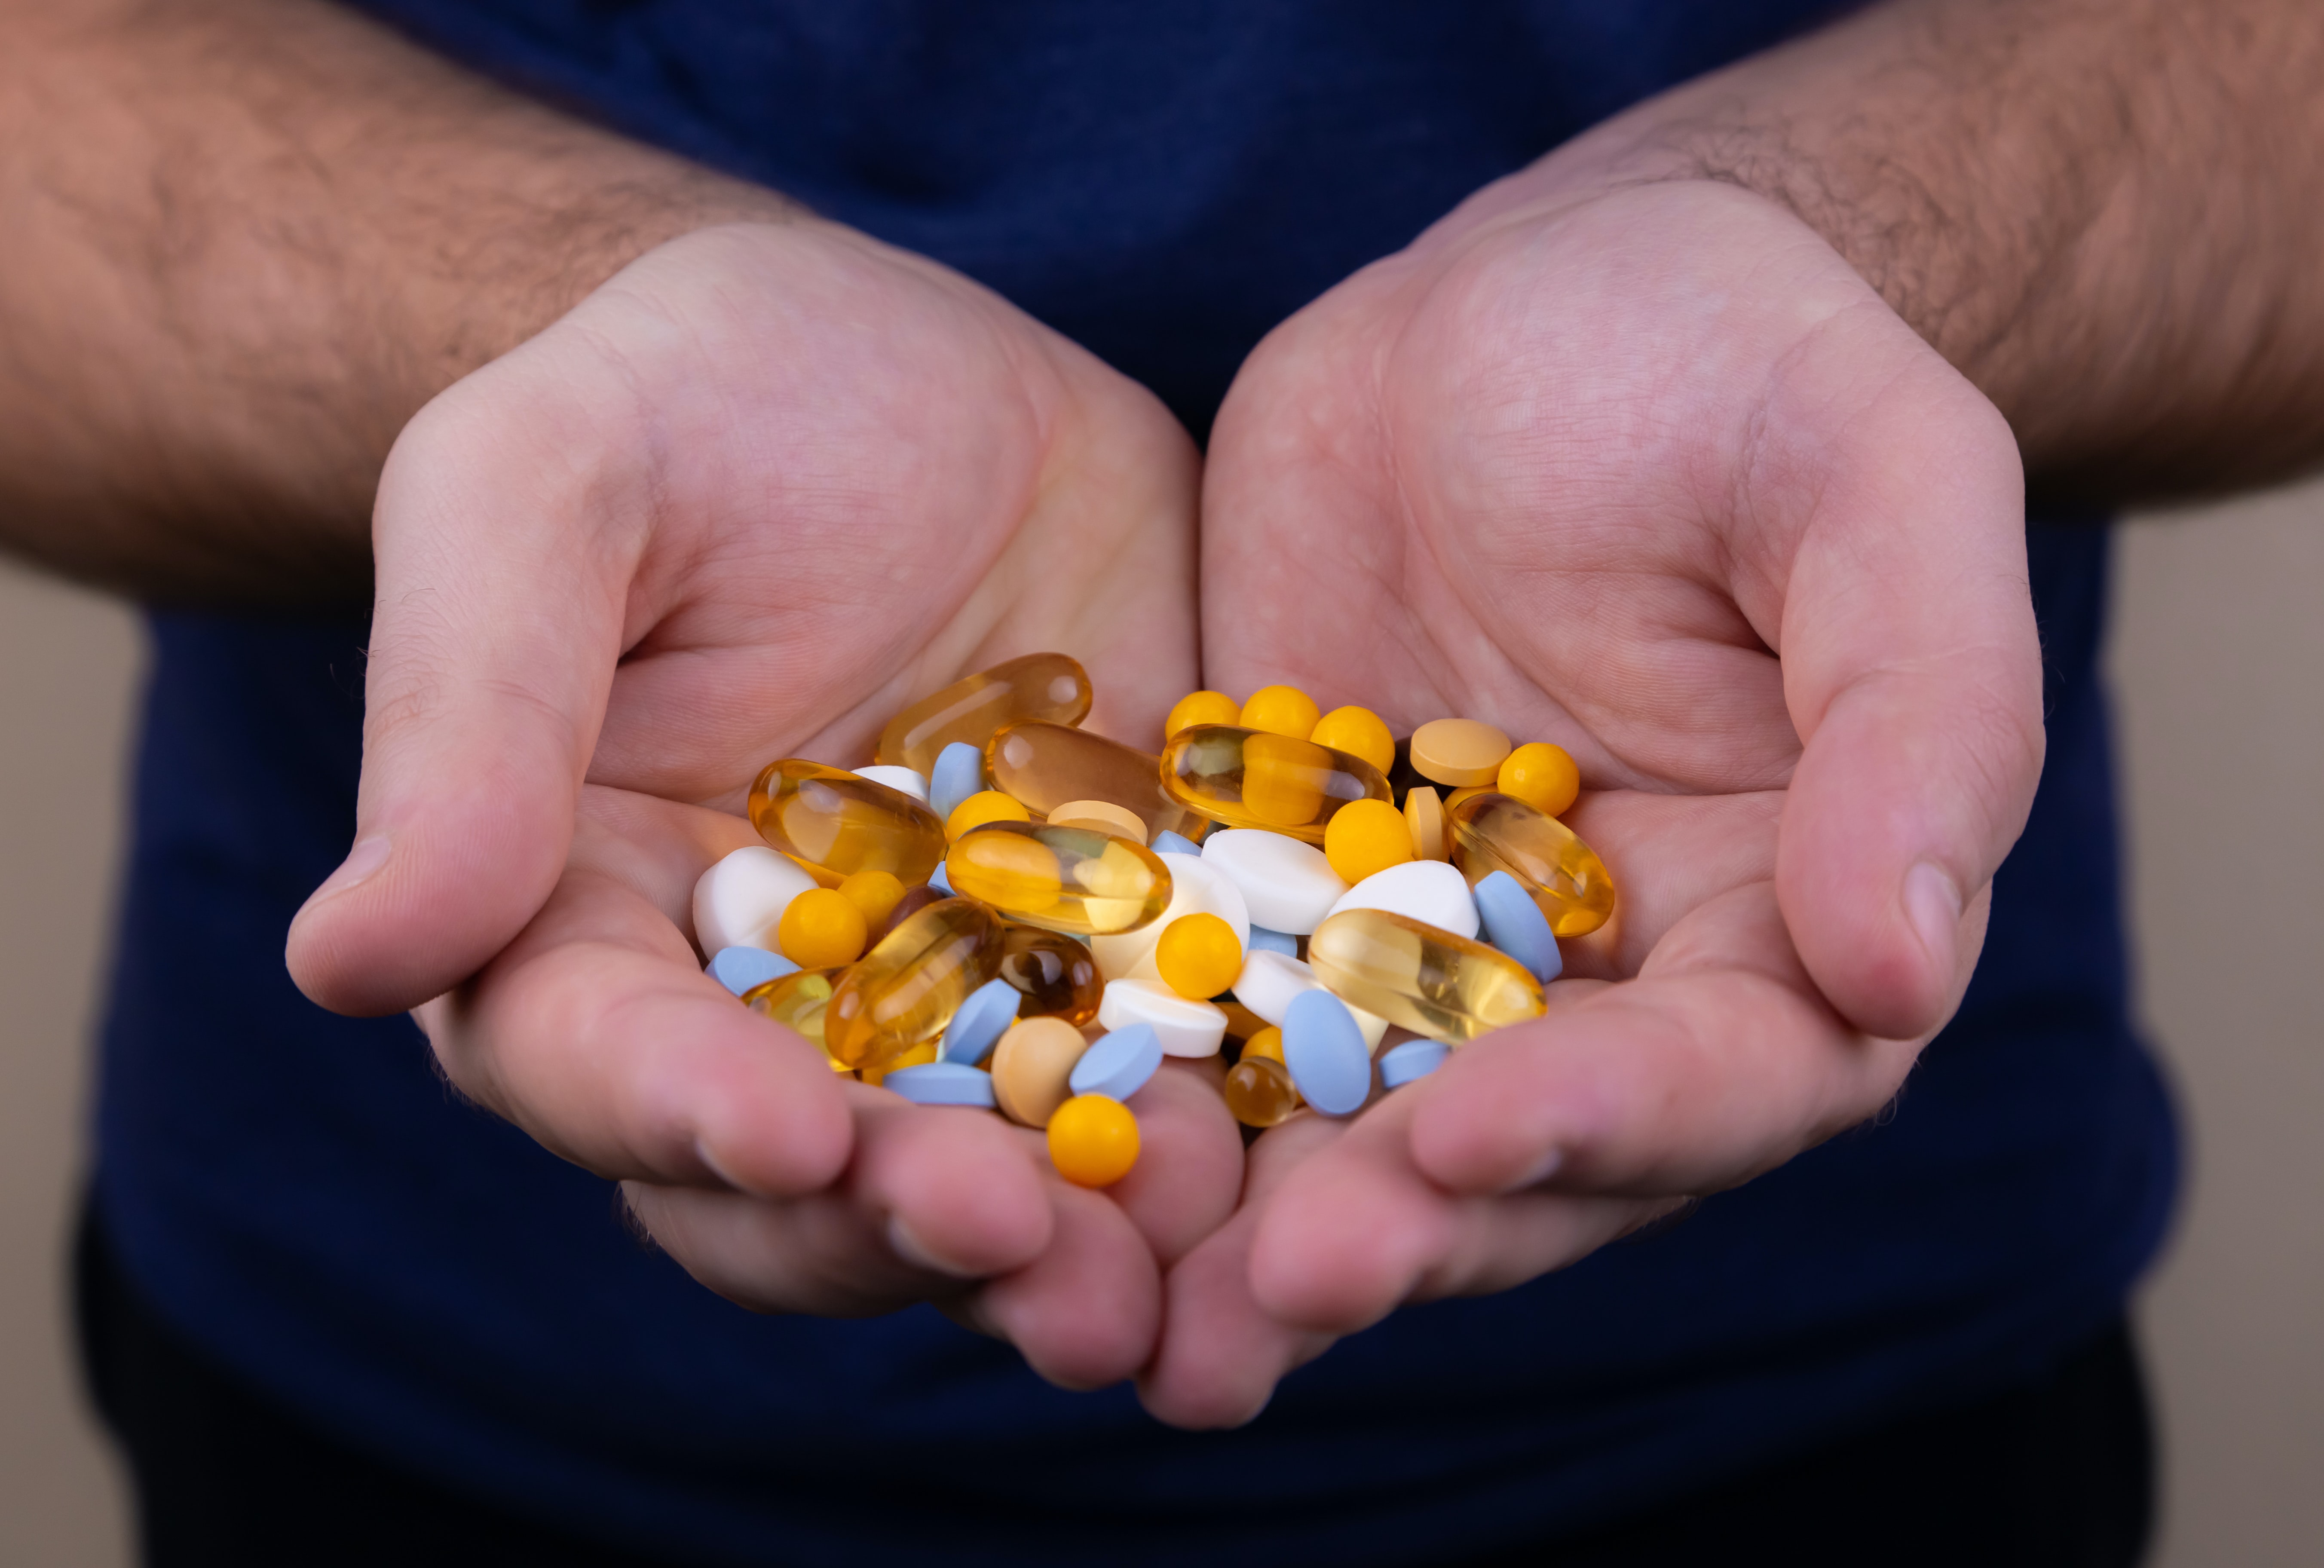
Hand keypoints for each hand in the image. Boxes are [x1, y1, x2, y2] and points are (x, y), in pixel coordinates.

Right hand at [283, 220, 1238, 1383]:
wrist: (885, 360)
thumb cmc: (673, 400)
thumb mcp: (539, 491)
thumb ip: (462, 718)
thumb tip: (348, 959)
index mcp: (590, 927)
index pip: (607, 1063)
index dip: (685, 1119)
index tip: (783, 1138)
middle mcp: (772, 1004)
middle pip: (815, 1174)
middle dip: (912, 1226)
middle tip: (1025, 1251)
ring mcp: (961, 988)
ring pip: (1001, 1159)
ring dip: (1086, 1235)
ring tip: (1177, 1257)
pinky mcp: (1118, 938)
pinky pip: (1169, 1054)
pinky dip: (1227, 1116)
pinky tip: (1295, 1145)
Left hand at [1144, 178, 2041, 1423]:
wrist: (1536, 300)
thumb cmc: (1743, 364)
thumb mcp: (1877, 485)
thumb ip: (1925, 714)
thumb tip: (1906, 961)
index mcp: (1772, 918)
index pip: (1723, 1076)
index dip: (1613, 1122)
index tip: (1476, 1135)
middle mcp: (1595, 974)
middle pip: (1519, 1153)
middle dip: (1410, 1225)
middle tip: (1285, 1284)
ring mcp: (1414, 940)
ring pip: (1347, 1122)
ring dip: (1253, 1226)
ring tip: (1148, 1315)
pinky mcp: (1269, 884)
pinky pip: (1202, 1003)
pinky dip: (1135, 1081)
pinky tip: (1037, 1147)